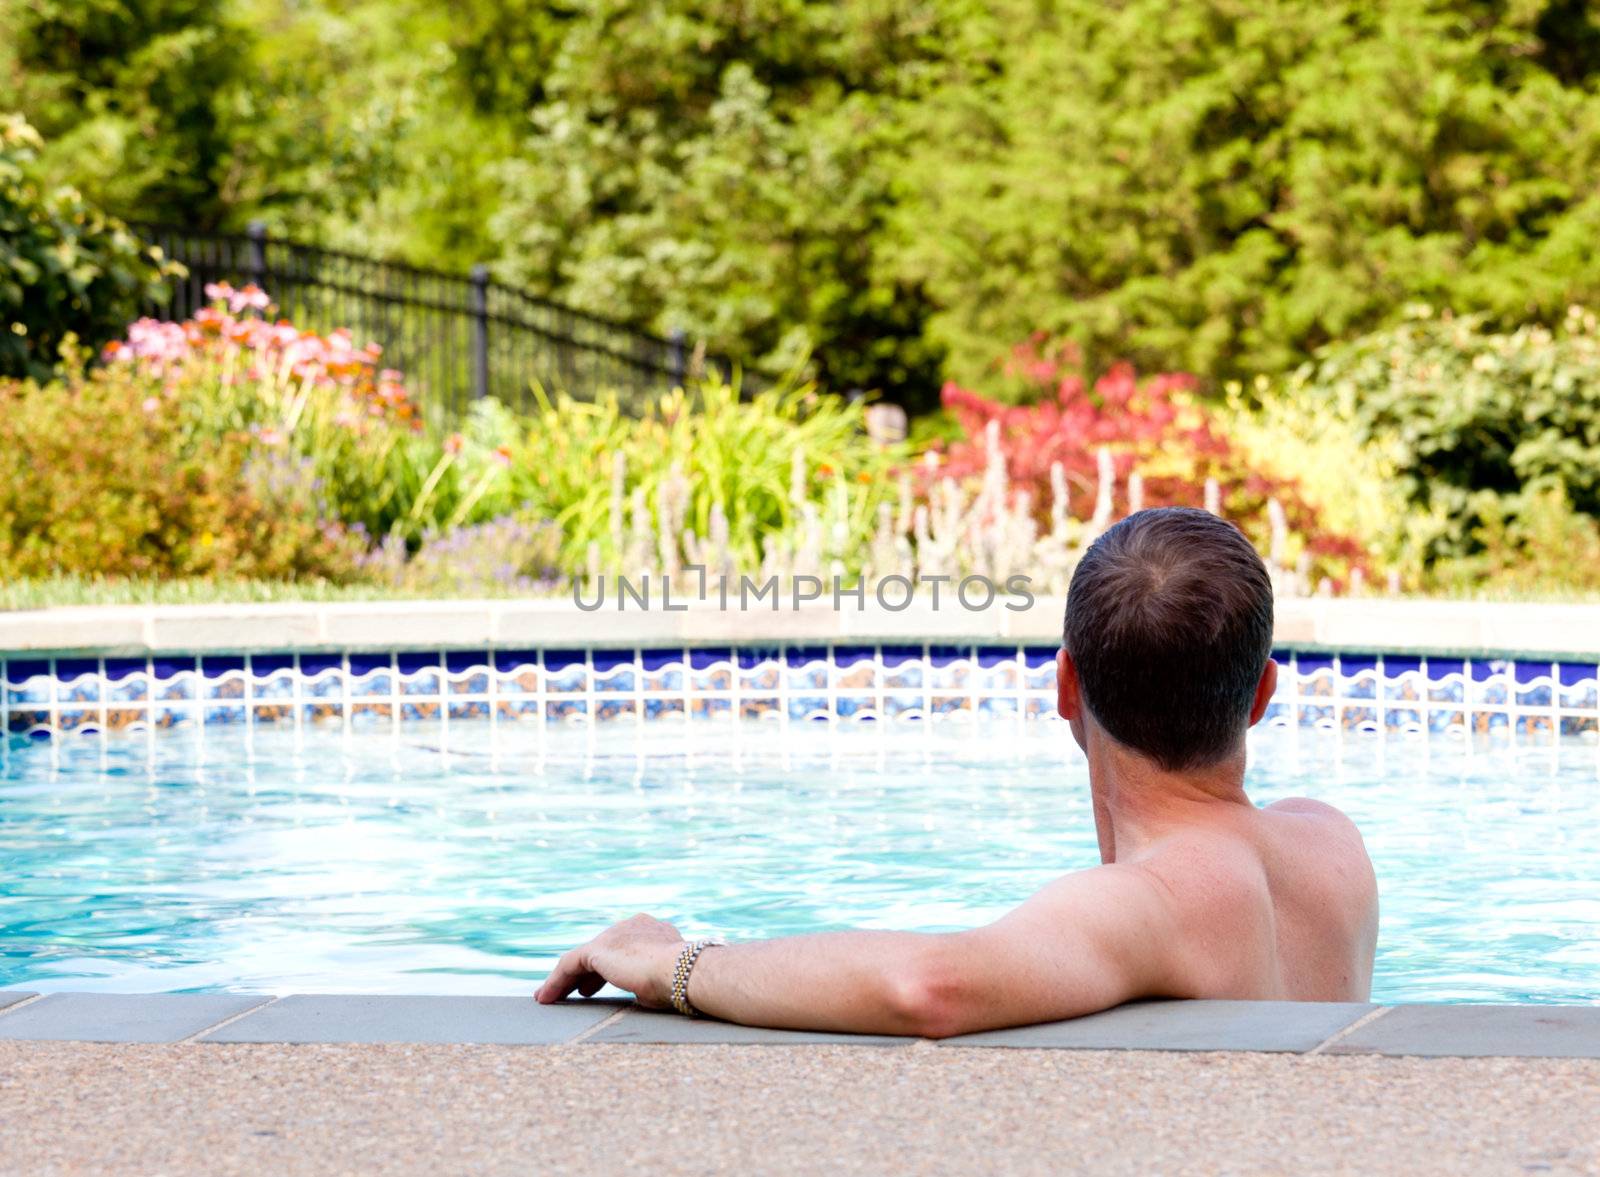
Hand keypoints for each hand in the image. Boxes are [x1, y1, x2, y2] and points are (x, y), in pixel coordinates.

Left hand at [535, 914, 685, 1006]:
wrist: (682, 970)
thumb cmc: (681, 982)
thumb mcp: (665, 979)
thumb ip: (649, 979)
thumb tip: (642, 990)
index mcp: (652, 930)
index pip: (624, 947)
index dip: (613, 966)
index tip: (604, 983)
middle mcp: (631, 926)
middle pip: (602, 951)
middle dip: (588, 972)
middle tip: (579, 991)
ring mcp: (614, 934)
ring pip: (582, 958)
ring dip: (565, 979)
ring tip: (552, 997)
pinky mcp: (598, 948)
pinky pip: (569, 965)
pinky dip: (556, 982)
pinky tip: (545, 999)